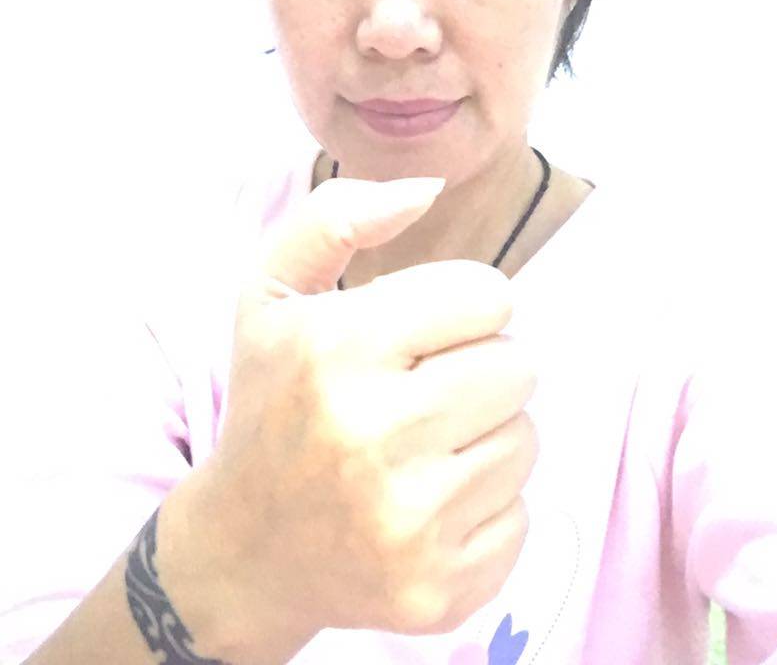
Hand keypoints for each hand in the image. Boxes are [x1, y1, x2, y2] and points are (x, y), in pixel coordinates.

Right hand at [190, 172, 538, 658]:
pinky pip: (521, 516)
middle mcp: (371, 437)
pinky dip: (484, 504)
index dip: (462, 305)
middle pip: (518, 368)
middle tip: (426, 388)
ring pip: (526, 440)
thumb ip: (338, 216)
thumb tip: (428, 187)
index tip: (425, 329)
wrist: (247, 548)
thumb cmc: (272, 402)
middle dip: (480, 367)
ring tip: (423, 444)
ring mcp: (407, 524)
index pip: (488, 296)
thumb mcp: (272, 291)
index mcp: (334, 349)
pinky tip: (427, 501)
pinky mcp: (438, 591)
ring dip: (486, 433)